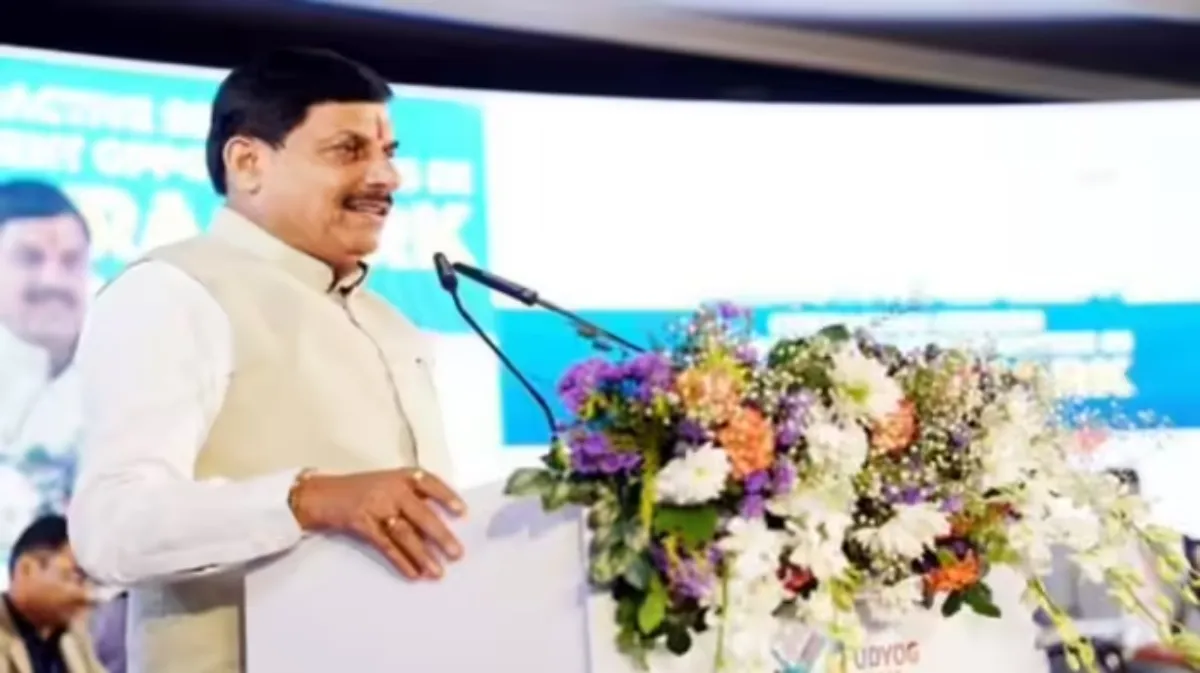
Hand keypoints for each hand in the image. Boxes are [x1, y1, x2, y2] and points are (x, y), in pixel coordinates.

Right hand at [289, 468, 465, 579]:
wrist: (323, 494)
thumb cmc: (361, 489)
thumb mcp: (389, 483)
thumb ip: (412, 497)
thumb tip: (441, 521)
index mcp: (402, 476)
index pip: (431, 483)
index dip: (447, 497)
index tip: (463, 513)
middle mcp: (392, 489)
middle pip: (421, 514)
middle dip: (441, 536)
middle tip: (457, 554)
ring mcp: (376, 506)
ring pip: (405, 534)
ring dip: (423, 555)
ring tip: (437, 572)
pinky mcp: (362, 523)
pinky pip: (386, 545)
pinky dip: (401, 561)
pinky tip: (413, 573)